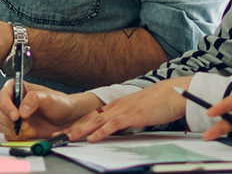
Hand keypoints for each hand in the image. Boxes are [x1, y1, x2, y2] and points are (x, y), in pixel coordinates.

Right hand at [0, 82, 100, 140]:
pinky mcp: (16, 129)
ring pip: (0, 124)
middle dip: (9, 121)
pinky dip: (16, 137)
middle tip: (23, 124)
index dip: (6, 106)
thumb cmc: (60, 103)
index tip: (15, 115)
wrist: (68, 118)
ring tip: (29, 129)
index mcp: (18, 89)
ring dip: (12, 129)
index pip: (2, 95)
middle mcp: (13, 102)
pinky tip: (29, 133)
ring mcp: (14, 116)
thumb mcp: (49, 97)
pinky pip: (7, 134)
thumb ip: (34, 99)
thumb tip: (21, 109)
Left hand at [65, 77, 190, 141]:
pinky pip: (114, 125)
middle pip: (90, 118)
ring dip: (82, 130)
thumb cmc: (159, 102)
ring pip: (97, 121)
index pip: (93, 115)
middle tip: (58, 135)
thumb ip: (126, 119)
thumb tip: (118, 130)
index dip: (78, 123)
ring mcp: (124, 110)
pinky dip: (101, 132)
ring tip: (68, 137)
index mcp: (117, 105)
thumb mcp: (137, 111)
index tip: (65, 131)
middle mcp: (117, 106)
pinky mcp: (133, 116)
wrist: (173, 93)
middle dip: (73, 127)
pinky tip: (92, 138)